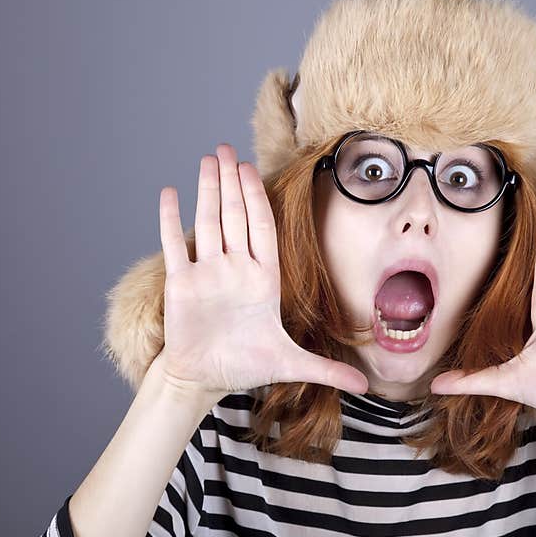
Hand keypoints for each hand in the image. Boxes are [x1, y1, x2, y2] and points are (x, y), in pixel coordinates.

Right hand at [156, 144, 368, 399]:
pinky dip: (171, 220)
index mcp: (263, 277)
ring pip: (207, 221)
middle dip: (232, 181)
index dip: (258, 197)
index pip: (262, 228)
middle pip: (234, 215)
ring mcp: (206, 272)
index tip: (253, 169)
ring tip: (207, 159)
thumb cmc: (245, 365)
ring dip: (207, 190)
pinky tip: (169, 192)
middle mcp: (235, 268)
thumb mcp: (291, 364)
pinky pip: (175, 245)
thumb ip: (327, 370)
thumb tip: (366, 388)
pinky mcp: (180, 283)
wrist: (204, 379)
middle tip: (226, 148)